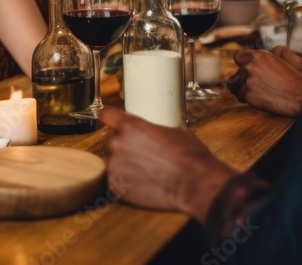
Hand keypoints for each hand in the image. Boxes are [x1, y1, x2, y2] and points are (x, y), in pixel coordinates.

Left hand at [99, 107, 235, 222]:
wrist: (194, 184)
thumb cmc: (189, 158)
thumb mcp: (174, 131)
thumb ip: (153, 128)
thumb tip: (155, 129)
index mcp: (130, 126)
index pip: (106, 114)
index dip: (110, 118)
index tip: (111, 121)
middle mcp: (118, 144)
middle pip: (111, 141)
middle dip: (123, 147)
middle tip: (140, 155)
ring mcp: (115, 166)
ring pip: (113, 162)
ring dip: (124, 165)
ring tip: (145, 172)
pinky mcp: (116, 186)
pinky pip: (115, 180)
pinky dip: (125, 182)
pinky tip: (143, 183)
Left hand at [227, 49, 301, 116]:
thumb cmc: (292, 81)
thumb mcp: (277, 62)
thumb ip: (260, 61)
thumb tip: (243, 64)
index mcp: (259, 55)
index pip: (237, 56)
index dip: (241, 64)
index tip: (246, 71)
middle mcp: (251, 66)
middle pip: (236, 74)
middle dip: (243, 81)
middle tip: (258, 87)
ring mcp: (249, 81)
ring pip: (236, 87)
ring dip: (243, 91)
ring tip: (260, 93)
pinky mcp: (249, 95)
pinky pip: (242, 98)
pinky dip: (250, 100)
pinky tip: (263, 99)